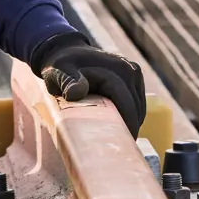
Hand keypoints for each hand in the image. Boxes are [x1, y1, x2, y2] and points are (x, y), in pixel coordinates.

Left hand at [30, 31, 146, 136]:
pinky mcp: (134, 76)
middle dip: (131, 127)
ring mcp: (133, 72)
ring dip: (132, 121)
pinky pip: (137, 100)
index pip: (127, 105)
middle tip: (122, 147)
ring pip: (139, 105)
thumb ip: (67, 82)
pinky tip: (120, 124)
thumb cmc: (60, 66)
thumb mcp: (58, 73)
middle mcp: (129, 70)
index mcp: (116, 71)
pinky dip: (131, 113)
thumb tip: (76, 93)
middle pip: (137, 107)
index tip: (124, 144)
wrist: (65, 50)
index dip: (127, 125)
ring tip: (121, 139)